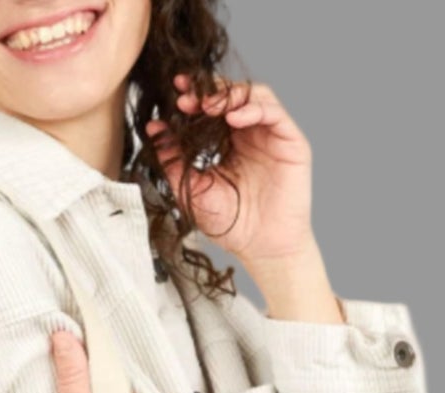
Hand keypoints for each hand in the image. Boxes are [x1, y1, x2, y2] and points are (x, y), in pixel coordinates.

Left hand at [145, 74, 316, 266]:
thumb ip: (173, 161)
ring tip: (207, 106)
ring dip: (229, 95)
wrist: (261, 249)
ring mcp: (271, 135)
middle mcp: (251, 133)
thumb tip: (153, 129)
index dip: (194, 97)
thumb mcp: (193, 190)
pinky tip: (233, 118)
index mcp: (229, 142)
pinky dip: (253, 108)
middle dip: (208, 91)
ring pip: (254, 95)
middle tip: (186, 97)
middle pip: (232, 95)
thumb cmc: (231, 225)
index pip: (212, 108)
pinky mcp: (290, 142)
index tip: (174, 94)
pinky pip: (273, 112)